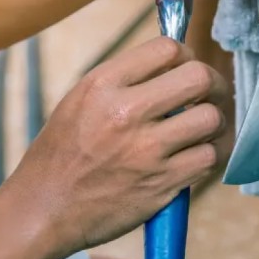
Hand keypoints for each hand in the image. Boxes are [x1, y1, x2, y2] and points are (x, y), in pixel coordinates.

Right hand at [7, 37, 231, 255]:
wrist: (44, 209)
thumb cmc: (61, 154)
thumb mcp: (79, 100)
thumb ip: (124, 80)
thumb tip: (172, 63)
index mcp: (103, 84)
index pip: (166, 48)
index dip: (186, 54)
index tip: (186, 66)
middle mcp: (126, 112)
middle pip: (199, 78)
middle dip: (213, 83)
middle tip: (210, 92)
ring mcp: (146, 150)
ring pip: (211, 119)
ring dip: (214, 122)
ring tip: (203, 127)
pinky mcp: (161, 184)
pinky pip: (208, 158)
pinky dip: (208, 154)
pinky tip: (196, 154)